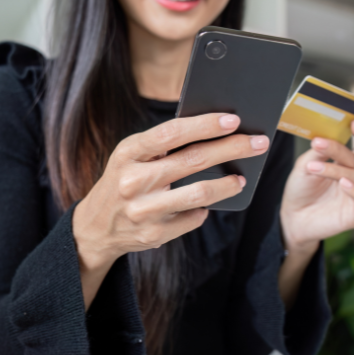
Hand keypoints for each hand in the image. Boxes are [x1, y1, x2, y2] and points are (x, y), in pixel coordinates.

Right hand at [72, 113, 269, 305]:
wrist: (94, 228)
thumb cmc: (123, 181)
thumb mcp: (131, 157)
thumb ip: (163, 146)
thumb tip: (215, 133)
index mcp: (128, 153)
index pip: (171, 133)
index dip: (204, 125)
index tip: (233, 120)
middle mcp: (133, 181)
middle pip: (193, 161)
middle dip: (232, 149)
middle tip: (258, 144)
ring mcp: (144, 210)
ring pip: (199, 194)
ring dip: (227, 185)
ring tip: (242, 179)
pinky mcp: (154, 234)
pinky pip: (193, 218)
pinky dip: (204, 210)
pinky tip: (208, 204)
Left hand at [280, 120, 353, 252]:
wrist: (293, 218)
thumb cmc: (302, 191)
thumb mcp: (305, 166)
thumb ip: (318, 153)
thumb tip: (326, 136)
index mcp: (347, 163)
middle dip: (353, 142)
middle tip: (343, 131)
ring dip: (334, 169)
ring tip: (313, 168)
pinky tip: (343, 184)